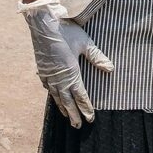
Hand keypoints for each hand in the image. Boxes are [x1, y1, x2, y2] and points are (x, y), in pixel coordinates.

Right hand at [19, 0, 112, 126]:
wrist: (43, 25)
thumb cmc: (66, 32)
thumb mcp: (85, 43)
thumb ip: (97, 57)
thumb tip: (110, 69)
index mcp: (70, 73)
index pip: (80, 95)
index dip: (86, 108)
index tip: (90, 119)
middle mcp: (58, 78)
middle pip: (67, 101)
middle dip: (74, 114)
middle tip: (78, 126)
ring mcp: (48, 75)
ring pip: (56, 96)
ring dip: (63, 107)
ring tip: (67, 116)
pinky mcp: (42, 70)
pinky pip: (48, 87)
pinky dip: (53, 95)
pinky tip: (54, 96)